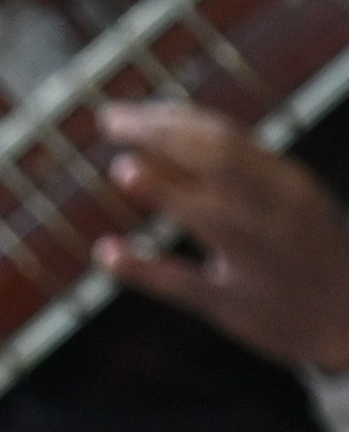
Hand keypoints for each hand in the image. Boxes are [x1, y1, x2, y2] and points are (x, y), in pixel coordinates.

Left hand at [99, 106, 348, 375]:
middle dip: (161, 135)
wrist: (348, 317)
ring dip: (164, 191)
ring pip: (209, 217)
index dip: (168, 120)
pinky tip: (107, 251)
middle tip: (109, 120)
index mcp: (285, 184)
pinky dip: (142, 268)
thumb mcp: (278, 200)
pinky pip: (184, 285)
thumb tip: (153, 137)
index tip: (120, 114)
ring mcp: (256, 260)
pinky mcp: (233, 305)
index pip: (224, 138)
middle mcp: (273, 215)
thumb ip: (227, 172)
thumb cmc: (300, 246)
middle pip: (218, 162)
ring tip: (123, 168)